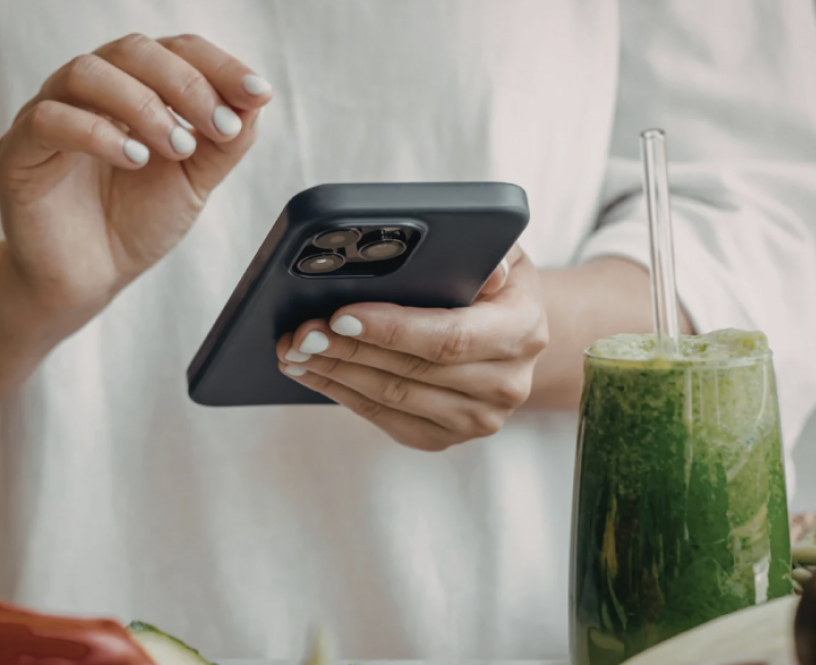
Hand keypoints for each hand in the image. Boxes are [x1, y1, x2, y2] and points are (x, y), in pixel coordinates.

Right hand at [0, 33, 272, 311]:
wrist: (87, 278)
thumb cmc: (135, 222)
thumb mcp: (194, 181)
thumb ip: (225, 141)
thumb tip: (255, 98)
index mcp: (135, 87)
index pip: (176, 50)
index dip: (218, 65)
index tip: (256, 93)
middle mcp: (91, 91)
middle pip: (132, 50)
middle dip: (185, 83)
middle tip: (216, 125)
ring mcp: (50, 114)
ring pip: (87, 72)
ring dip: (143, 104)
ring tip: (176, 147)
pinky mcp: (18, 150)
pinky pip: (50, 118)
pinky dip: (97, 133)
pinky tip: (134, 159)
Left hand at [276, 245, 547, 450]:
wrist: (510, 334)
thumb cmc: (492, 283)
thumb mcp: (500, 251)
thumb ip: (486, 250)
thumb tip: (483, 265)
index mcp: (522, 331)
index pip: (450, 337)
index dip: (392, 329)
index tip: (340, 316)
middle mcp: (506, 384)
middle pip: (411, 371)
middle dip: (347, 349)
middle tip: (300, 332)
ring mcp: (477, 419)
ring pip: (391, 397)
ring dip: (335, 373)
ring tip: (293, 350)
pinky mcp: (445, 437)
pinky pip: (384, 417)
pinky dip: (342, 393)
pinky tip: (313, 372)